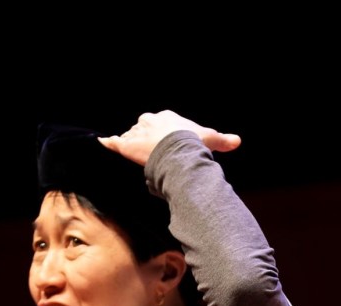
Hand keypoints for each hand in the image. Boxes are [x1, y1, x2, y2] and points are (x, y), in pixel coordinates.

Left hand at [98, 109, 240, 165]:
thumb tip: (238, 141)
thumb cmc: (194, 144)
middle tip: (148, 148)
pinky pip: (113, 142)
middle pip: (143, 126)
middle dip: (144, 135)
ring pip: (130, 136)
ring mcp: (137, 133)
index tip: (164, 141)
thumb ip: (223, 140)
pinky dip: (108, 143)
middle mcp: (150, 121)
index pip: (160, 122)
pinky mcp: (126, 145)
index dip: (161, 133)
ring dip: (130, 143)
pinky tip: (102, 143)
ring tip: (133, 153)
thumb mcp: (211, 140)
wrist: (178, 153)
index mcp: (167, 117)